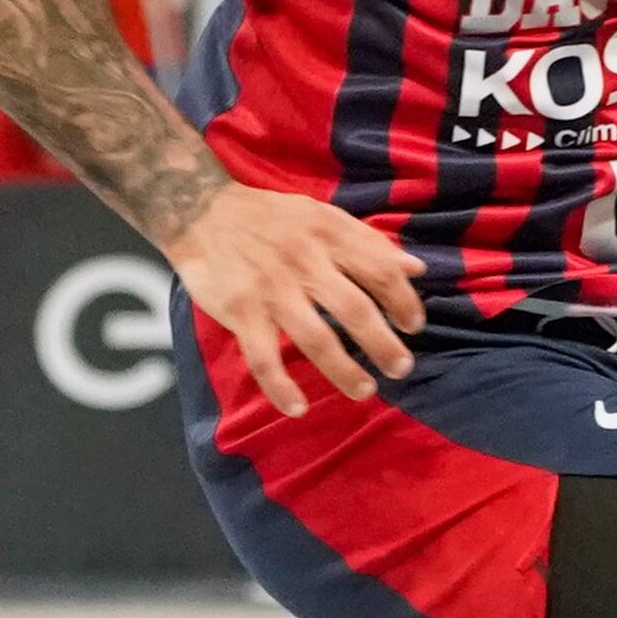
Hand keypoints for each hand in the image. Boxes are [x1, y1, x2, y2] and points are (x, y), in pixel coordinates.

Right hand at [168, 181, 423, 418]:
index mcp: (330, 235)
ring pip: (315, 337)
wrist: (199, 210)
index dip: (404, 302)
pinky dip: (280, 386)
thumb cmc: (270, 217)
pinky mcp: (239, 310)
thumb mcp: (323, 215)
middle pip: (355, 309)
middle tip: (401, 369)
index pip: (381, 271)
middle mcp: (305, 262)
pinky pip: (262, 356)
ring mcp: (271, 288)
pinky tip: (297, 408)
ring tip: (364, 390)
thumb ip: (369, 242)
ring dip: (343, 370)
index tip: (414, 326)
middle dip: (383, 344)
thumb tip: (417, 268)